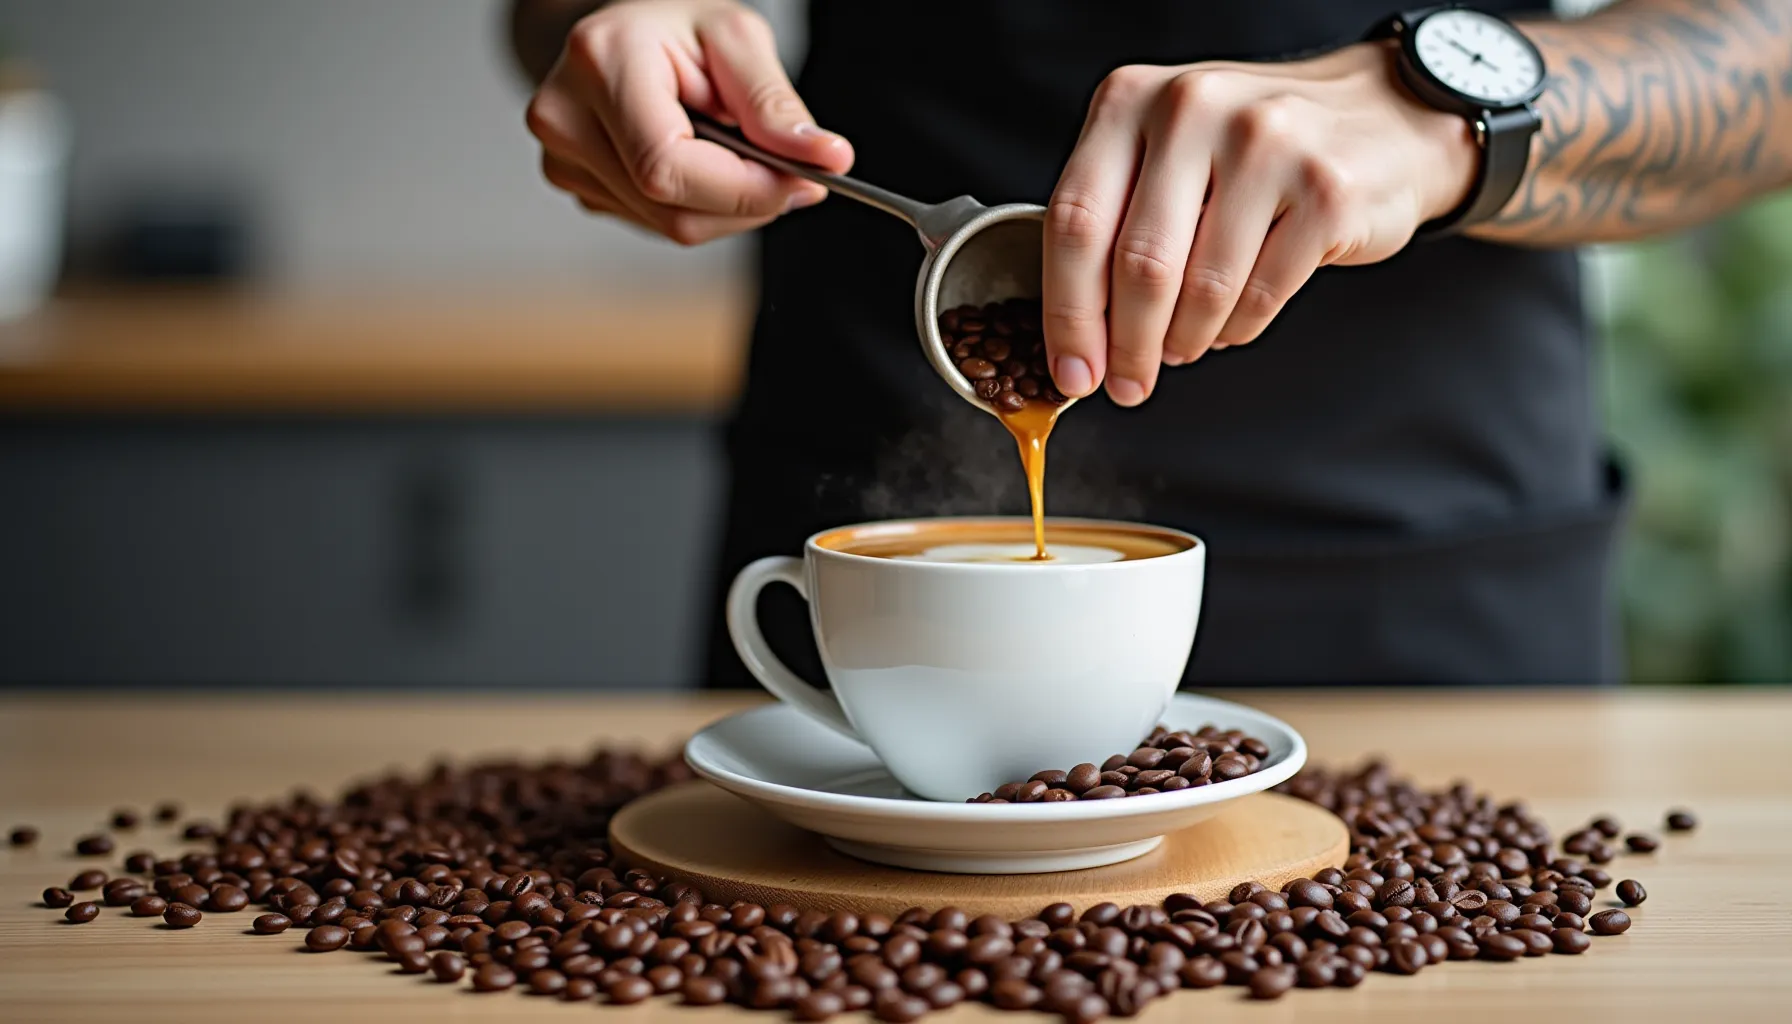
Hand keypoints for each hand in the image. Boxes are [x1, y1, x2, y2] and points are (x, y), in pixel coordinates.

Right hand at [525, 0, 852, 244]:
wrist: (626, 30)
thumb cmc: (677, 24)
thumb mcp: (736, 39)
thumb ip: (775, 104)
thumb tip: (826, 160)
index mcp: (601, 62)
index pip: (667, 167)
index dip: (743, 190)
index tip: (800, 181)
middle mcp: (566, 115)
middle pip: (672, 210)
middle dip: (746, 201)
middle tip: (786, 169)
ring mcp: (562, 158)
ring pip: (669, 228)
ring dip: (725, 207)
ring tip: (734, 150)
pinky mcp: (575, 186)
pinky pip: (656, 225)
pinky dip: (697, 206)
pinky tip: (700, 161)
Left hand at [1041, 43, 1478, 405]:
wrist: (1380, 116)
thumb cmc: (1250, 149)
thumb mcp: (1164, 155)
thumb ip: (1113, 224)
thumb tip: (1078, 340)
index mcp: (1131, 99)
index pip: (1074, 222)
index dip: (1068, 313)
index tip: (1070, 371)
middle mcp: (1194, 108)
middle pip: (1138, 264)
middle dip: (1127, 346)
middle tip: (1127, 385)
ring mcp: (1266, 144)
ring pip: (1202, 289)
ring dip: (1185, 340)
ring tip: (1183, 345)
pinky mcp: (1325, 191)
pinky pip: (1260, 296)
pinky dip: (1237, 328)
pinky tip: (1231, 322)